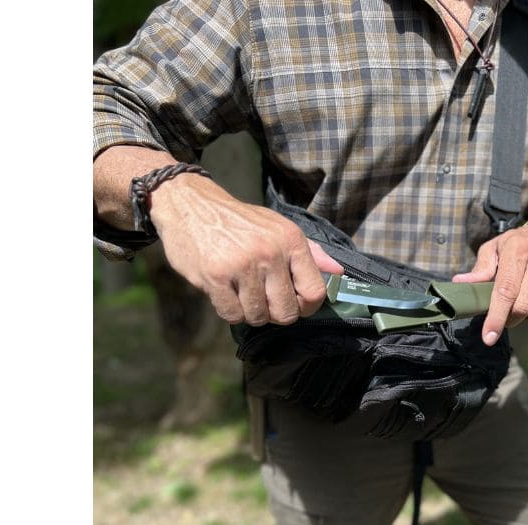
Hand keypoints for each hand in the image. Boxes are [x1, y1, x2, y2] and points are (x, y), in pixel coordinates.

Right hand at [149, 174, 343, 325]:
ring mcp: (242, 265)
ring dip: (250, 312)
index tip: (294, 304)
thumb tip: (339, 272)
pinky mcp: (215, 276)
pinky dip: (229, 311)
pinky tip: (225, 292)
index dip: (306, 308)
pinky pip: (232, 315)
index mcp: (291, 240)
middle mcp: (270, 252)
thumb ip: (310, 253)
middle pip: (287, 312)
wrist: (188, 204)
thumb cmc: (239, 222)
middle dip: (275, 314)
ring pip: (258, 317)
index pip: (315, 292)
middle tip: (263, 299)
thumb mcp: (278, 227)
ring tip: (241, 291)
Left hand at [453, 223, 527, 344]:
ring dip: (525, 318)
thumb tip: (460, 283)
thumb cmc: (518, 245)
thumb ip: (480, 268)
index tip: (488, 337)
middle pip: (523, 306)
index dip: (496, 317)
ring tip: (520, 306)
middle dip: (509, 319)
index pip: (506, 291)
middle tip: (504, 316)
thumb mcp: (495, 249)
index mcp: (519, 248)